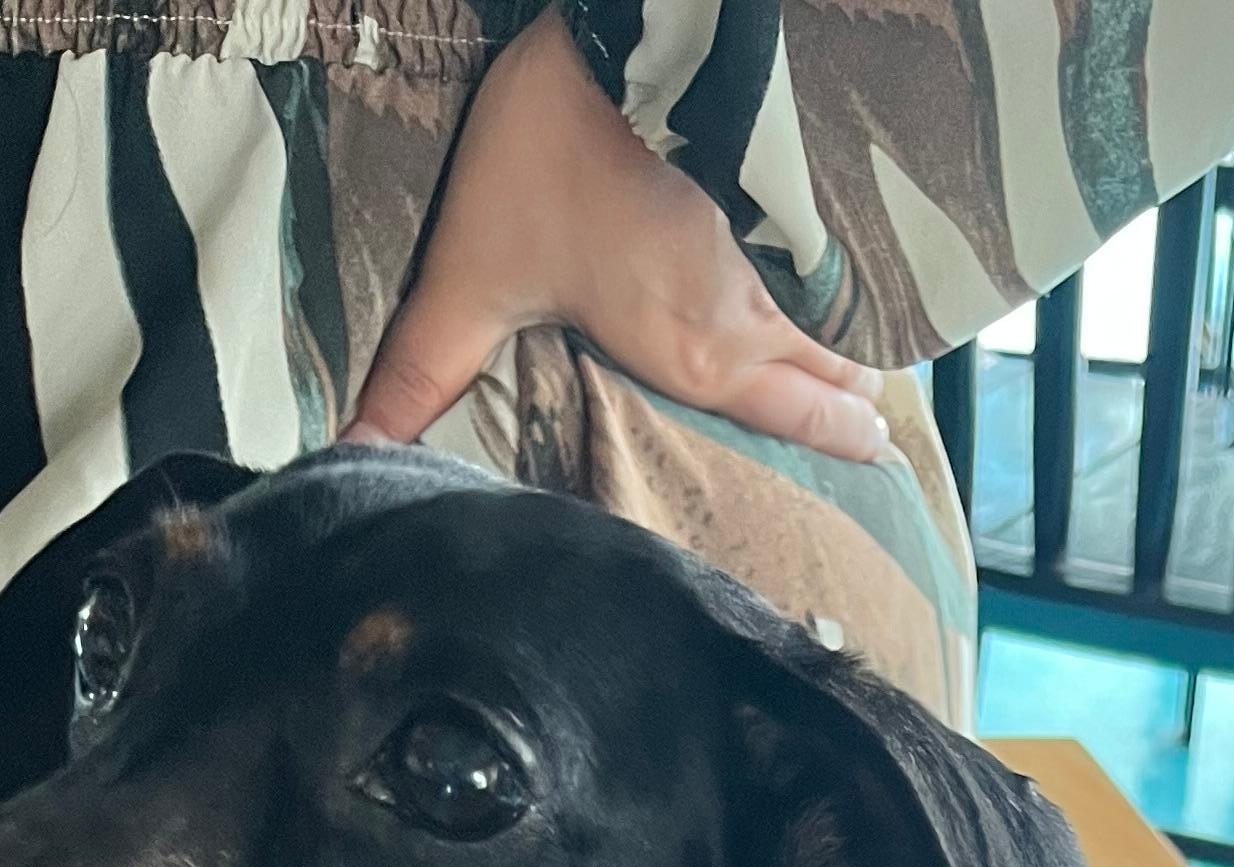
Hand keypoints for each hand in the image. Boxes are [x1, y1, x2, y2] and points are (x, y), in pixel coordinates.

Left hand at [346, 7, 889, 461]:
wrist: (637, 32)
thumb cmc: (557, 159)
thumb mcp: (475, 271)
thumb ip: (428, 366)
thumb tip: (359, 450)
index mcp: (704, 356)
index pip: (801, 420)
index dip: (841, 441)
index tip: (875, 456)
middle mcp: (765, 314)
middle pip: (843, 370)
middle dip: (858, 399)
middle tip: (874, 422)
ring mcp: (792, 241)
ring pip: (852, 309)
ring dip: (860, 334)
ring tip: (869, 356)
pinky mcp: (796, 174)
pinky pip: (848, 247)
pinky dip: (860, 270)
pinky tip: (859, 269)